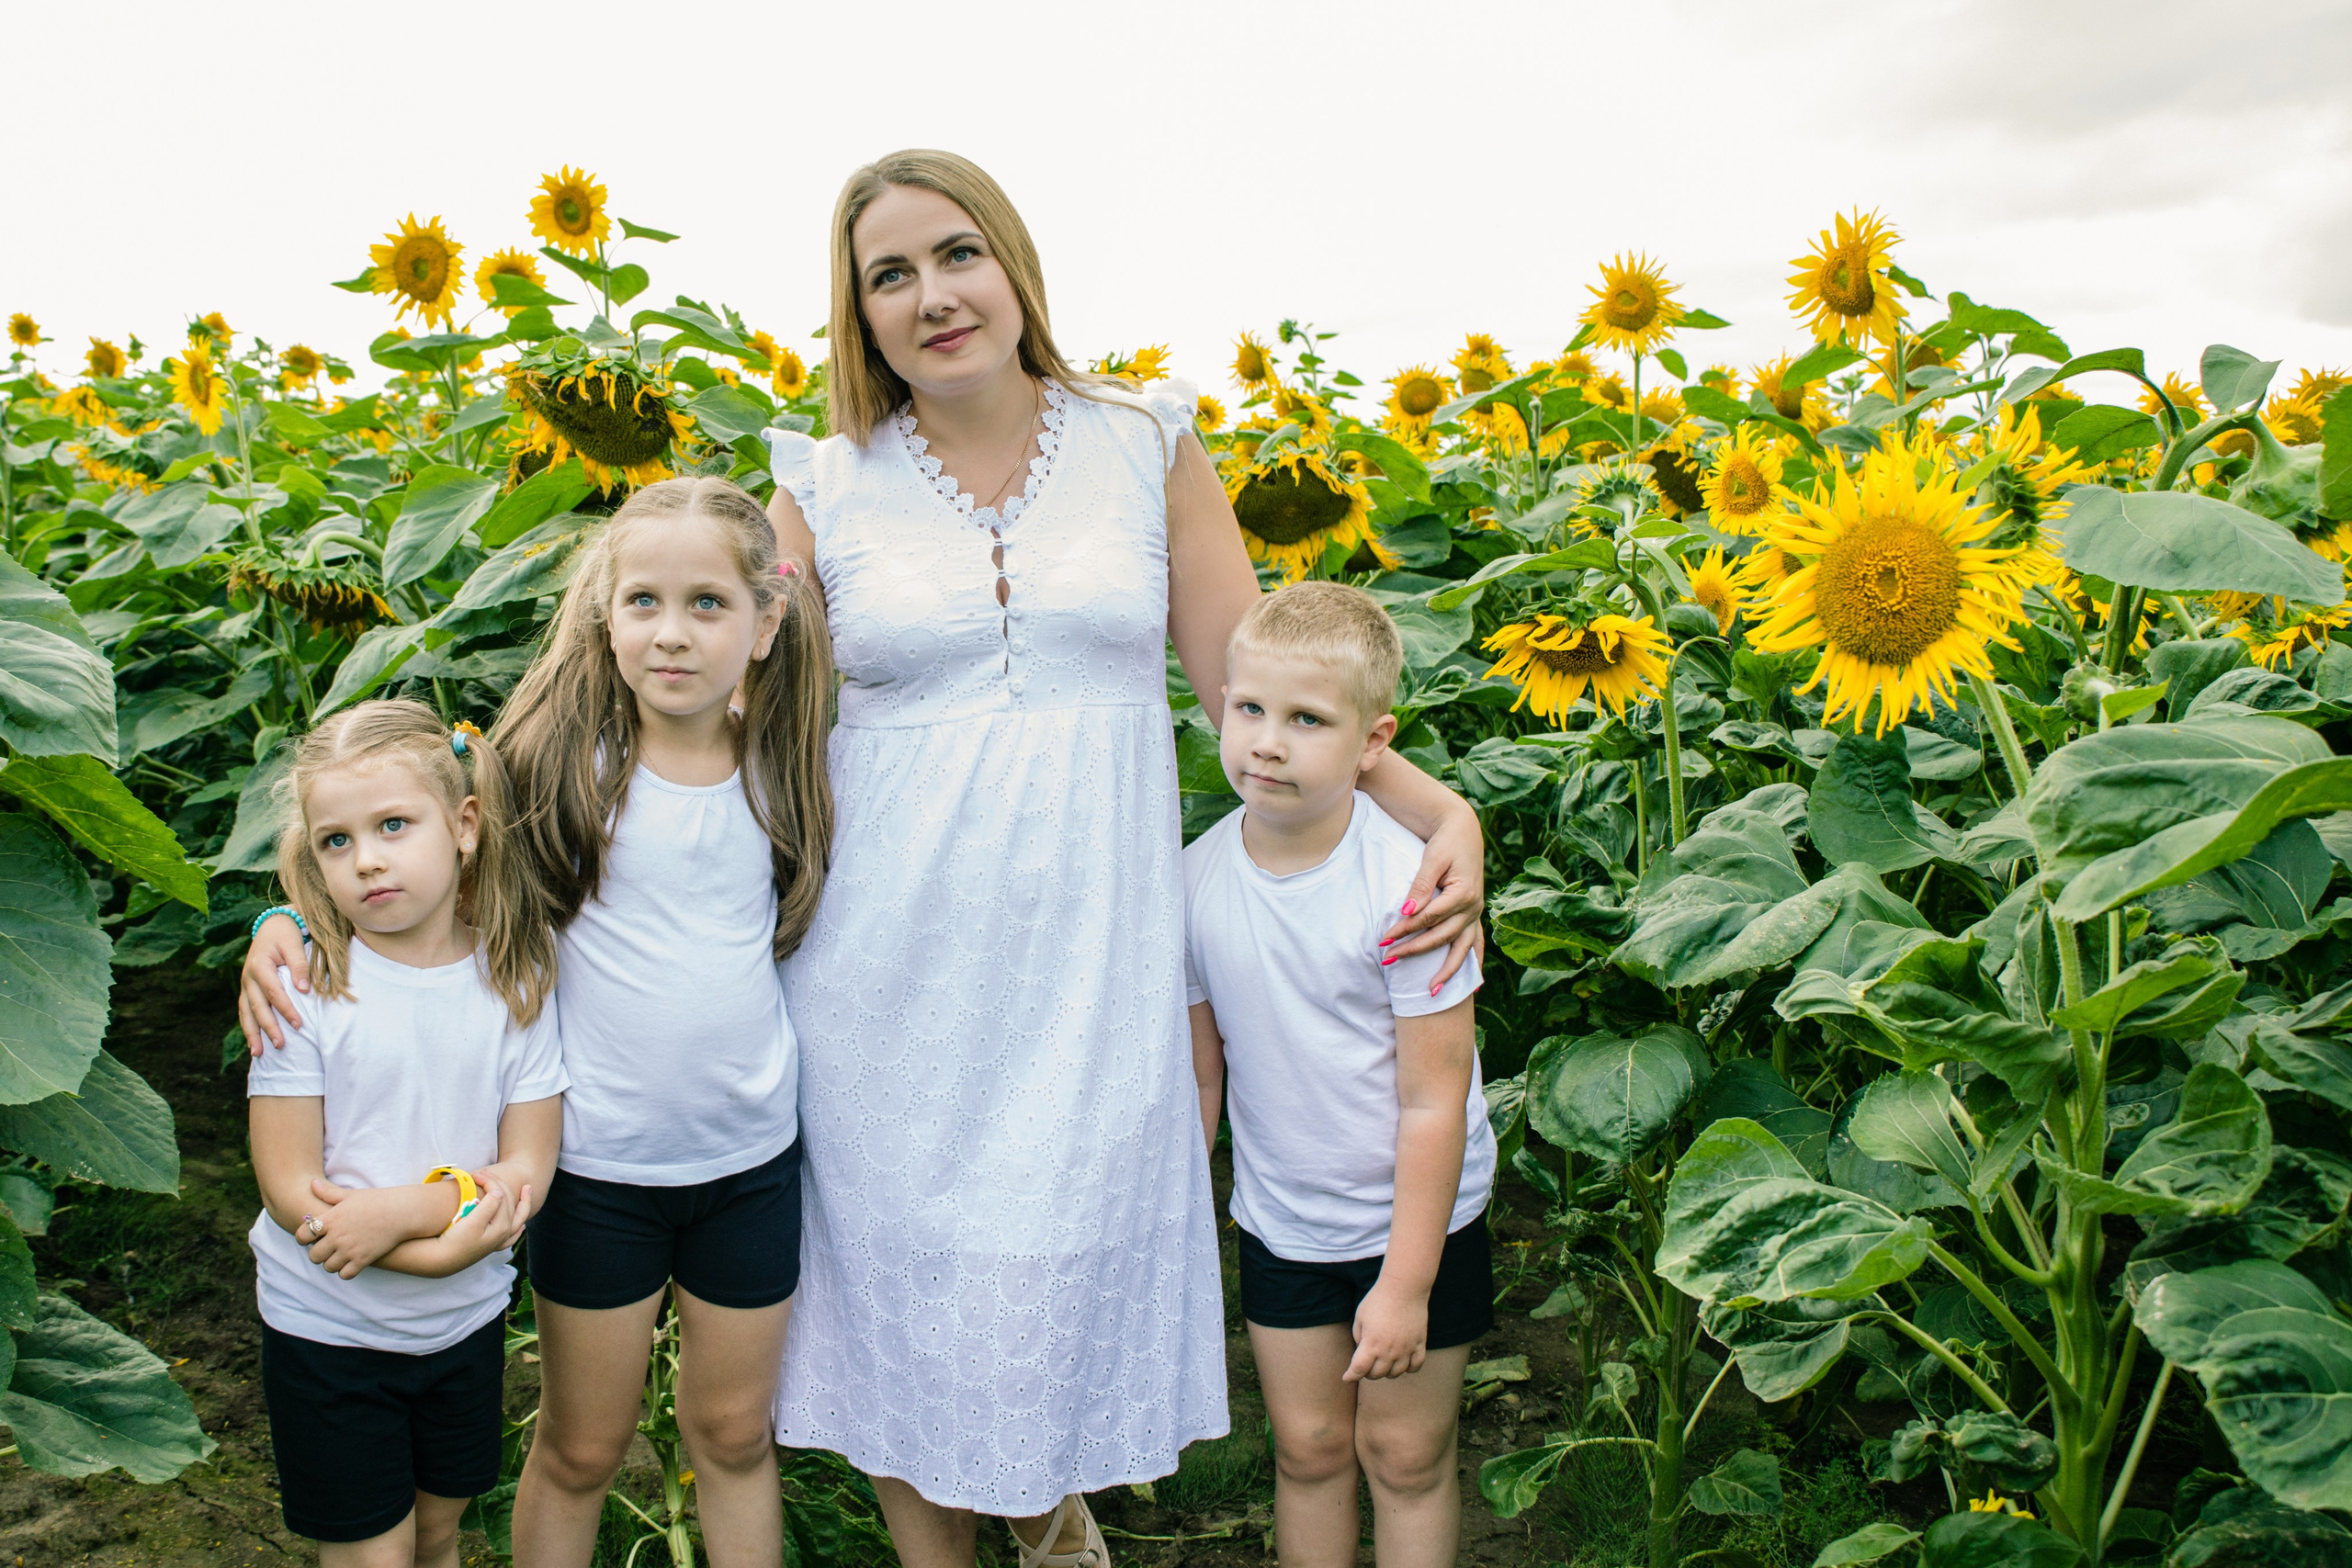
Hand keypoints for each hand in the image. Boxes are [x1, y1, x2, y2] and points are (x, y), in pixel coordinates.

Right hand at [239, 914, 310, 1052]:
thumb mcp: (294, 944)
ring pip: (246, 1012)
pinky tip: (253, 1043)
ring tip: (258, 1054)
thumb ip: (299, 965)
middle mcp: (248, 977)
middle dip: (268, 1028)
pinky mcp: (247, 989)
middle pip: (257, 1007)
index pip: (273, 992)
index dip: (286, 1009)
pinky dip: (248, 1026)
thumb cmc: (286, 935)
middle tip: (281, 1045)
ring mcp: (245, 984)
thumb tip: (304, 990)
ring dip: (252, 1033)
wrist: (272, 925)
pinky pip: (245, 1011)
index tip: (299, 1025)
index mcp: (260, 965)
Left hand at [304, 1179, 451, 1279]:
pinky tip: (351, 1263)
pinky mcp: (363, 1260)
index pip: (303, 1234)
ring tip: (339, 1256)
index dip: (302, 1238)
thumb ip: (329, 1193)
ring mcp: (350, 1250)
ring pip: (328, 1267)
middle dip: (317, 1253)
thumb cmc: (377, 1201)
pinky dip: (345, 1271)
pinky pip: (344, 1275)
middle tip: (326, 1249)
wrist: (402, 1212)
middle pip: (313, 1255)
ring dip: (331, 1263)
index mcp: (332, 1219)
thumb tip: (312, 1183)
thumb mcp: (351, 1195)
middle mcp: (337, 1236)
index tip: (309, 1237)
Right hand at [437, 1176, 528, 1270]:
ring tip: (527, 1189)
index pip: (500, 1196)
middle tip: (485, 1172)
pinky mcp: (490, 1245)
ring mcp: (499, 1240)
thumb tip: (500, 1193)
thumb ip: (489, 1206)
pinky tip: (522, 1226)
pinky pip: (511, 1236)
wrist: (442, 1261)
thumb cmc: (456, 1241)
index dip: (489, 1182)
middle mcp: (505, 1234)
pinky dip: (518, 1228)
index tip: (475, 1174)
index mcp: (502, 1226)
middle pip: (508, 1203)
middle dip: (499, 1185)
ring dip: (521, 1203)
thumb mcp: (472, 1222)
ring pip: (517, 1218)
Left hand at [1344, 1281, 1429, 1381]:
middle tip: (1366, 1365)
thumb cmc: (1378, 1300)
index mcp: (1371, 1344)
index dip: (1350, 1375)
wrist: (1404, 1288)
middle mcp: (1389, 1351)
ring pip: (1396, 1373)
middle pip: (1376, 1374)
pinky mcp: (1419, 1344)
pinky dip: (1409, 1369)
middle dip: (1368, 1372)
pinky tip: (1403, 1363)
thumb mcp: (1360, 1317)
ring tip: (1384, 1363)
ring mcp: (1406, 1349)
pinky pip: (1416, 1366)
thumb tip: (1361, 1350)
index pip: (1358, 1370)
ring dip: (1387, 1372)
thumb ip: (1358, 1337)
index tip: (1347, 1377)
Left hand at [1379, 804, 1485, 989]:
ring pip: (1462, 948)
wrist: (1463, 830)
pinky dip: (1472, 964)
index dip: (1406, 929)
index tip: (1384, 938)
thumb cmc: (1445, 842)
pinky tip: (1472, 987)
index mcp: (1464, 893)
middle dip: (1415, 950)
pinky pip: (1475, 945)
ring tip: (1431, 993)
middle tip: (1388, 959)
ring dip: (1447, 971)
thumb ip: (1420, 886)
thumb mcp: (1432, 859)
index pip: (1430, 918)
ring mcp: (1476, 913)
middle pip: (1442, 936)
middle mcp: (1473, 907)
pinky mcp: (1473, 914)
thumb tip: (1407, 911)